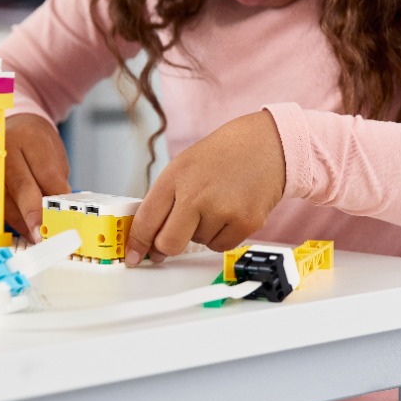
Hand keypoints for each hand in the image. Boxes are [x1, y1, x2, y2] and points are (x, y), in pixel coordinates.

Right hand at [3, 113, 70, 240]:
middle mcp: (3, 150)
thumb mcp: (53, 155)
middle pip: (20, 186)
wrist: (11, 128)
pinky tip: (27, 230)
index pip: (45, 172)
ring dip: (23, 223)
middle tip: (44, 233)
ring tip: (39, 237)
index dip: (55, 198)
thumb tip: (59, 211)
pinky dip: (13, 221)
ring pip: (6, 200)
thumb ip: (55, 181)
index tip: (64, 216)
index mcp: (29, 137)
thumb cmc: (36, 142)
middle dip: (34, 213)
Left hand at [126, 110, 285, 265]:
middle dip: (166, 247)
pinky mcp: (245, 222)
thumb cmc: (223, 156)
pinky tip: (230, 211)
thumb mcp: (185, 165)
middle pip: (169, 243)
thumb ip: (165, 199)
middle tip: (172, 240)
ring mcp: (222, 209)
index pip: (146, 219)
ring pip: (198, 244)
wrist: (267, 145)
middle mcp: (196, 193)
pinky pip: (221, 247)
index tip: (133, 256)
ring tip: (216, 204)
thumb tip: (149, 236)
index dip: (137, 243)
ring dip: (202, 232)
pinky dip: (222, 236)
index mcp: (176, 175)